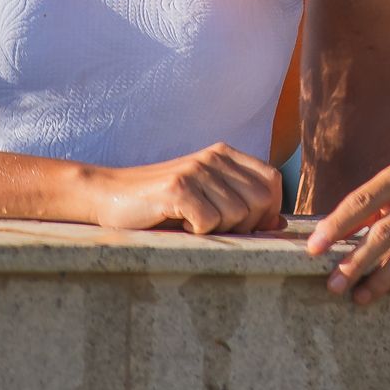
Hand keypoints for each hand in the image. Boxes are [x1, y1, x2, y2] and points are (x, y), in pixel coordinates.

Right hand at [86, 144, 283, 234]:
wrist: (110, 196)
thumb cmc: (161, 206)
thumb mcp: (206, 200)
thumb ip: (241, 205)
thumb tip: (279, 223)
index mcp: (224, 155)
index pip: (272, 181)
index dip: (266, 211)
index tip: (243, 227)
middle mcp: (213, 157)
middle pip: (260, 201)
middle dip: (244, 226)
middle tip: (212, 229)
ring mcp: (195, 170)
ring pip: (237, 215)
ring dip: (217, 232)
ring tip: (191, 225)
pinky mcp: (177, 188)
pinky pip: (209, 222)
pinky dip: (197, 234)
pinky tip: (178, 226)